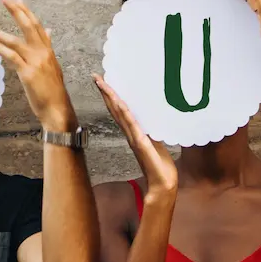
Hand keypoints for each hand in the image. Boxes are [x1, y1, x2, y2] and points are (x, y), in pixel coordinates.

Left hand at [0, 0, 75, 131]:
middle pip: (29, 26)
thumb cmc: (53, 90)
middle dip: (16, 10)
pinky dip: (0, 49)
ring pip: (15, 41)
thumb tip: (48, 31)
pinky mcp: (28, 73)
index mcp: (48, 51)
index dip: (26, 11)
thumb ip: (48, 47)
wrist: (58, 109)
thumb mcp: (53, 65)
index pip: (37, 25)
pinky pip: (12, 57)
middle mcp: (43, 53)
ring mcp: (36, 62)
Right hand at [93, 75, 177, 195]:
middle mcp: (131, 134)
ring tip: (102, 83)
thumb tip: (154, 124)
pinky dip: (124, 112)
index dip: (113, 97)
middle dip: (106, 92)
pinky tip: (118, 101)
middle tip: (97, 76)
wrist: (163, 185)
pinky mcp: (141, 144)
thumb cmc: (162, 168)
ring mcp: (134, 138)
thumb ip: (154, 135)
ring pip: (120, 113)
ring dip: (111, 97)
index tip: (106, 82)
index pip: (121, 112)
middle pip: (115, 109)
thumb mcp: (159, 145)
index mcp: (135, 133)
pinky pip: (131, 124)